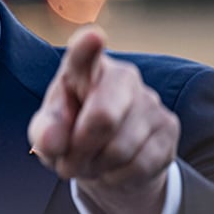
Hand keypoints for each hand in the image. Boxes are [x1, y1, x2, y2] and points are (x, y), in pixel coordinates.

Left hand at [27, 25, 179, 213]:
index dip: (87, 46)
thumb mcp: (48, 134)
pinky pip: (140, 164)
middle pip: (104, 117)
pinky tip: (113, 168)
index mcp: (83, 68)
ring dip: (98, 167)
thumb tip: (52, 141)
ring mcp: (149, 99)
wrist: (107, 159)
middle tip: (68, 164)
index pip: (83, 54)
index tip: (94, 36)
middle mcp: (121, 75)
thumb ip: (44, 133)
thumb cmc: (69, 135)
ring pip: (120, 148)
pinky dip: (118, 176)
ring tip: (91, 163)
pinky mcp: (169, 125)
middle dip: (81, 149)